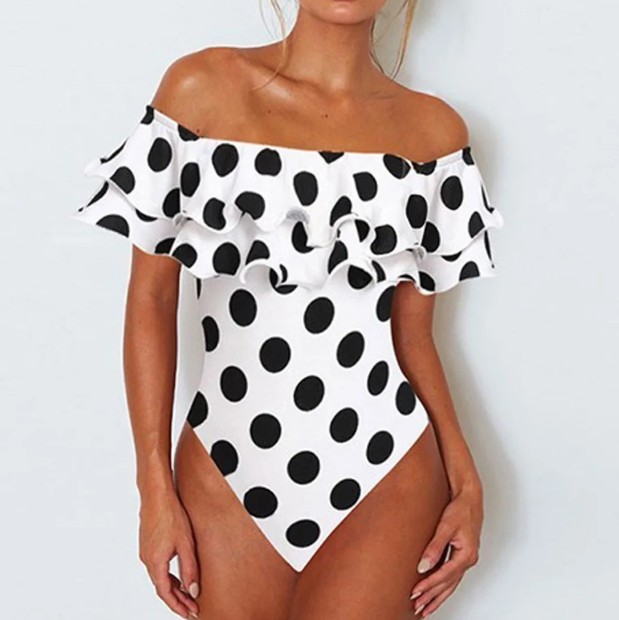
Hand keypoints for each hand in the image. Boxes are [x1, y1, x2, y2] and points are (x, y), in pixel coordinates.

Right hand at [138, 491, 200, 618]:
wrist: (156, 494)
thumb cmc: (170, 514)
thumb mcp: (186, 544)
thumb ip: (190, 569)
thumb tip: (193, 591)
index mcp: (155, 562)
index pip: (166, 593)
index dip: (178, 605)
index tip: (190, 612)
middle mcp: (147, 559)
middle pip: (162, 587)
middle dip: (177, 600)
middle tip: (192, 607)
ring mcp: (146, 551)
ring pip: (159, 577)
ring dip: (173, 588)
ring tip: (188, 594)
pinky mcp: (148, 544)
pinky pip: (158, 567)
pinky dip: (168, 576)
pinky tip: (179, 574)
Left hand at [410, 486, 482, 617]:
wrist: (469, 497)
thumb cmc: (460, 509)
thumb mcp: (445, 526)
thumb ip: (434, 547)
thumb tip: (423, 566)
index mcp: (466, 554)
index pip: (444, 576)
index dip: (429, 585)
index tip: (415, 592)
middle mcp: (468, 560)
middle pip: (448, 585)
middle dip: (432, 598)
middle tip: (418, 608)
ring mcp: (466, 559)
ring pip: (451, 584)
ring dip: (438, 597)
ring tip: (426, 608)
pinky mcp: (461, 556)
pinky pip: (452, 577)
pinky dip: (443, 587)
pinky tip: (436, 592)